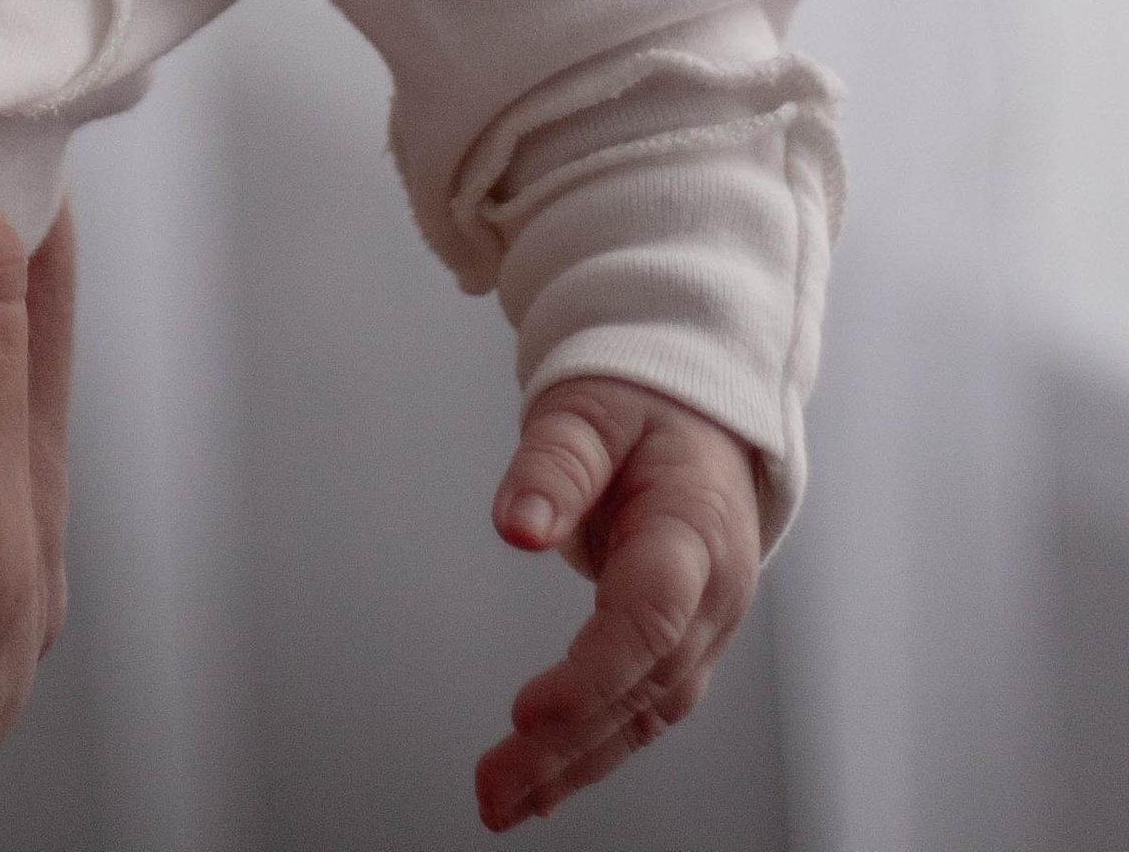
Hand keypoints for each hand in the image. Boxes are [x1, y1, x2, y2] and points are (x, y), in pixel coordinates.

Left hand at [476, 377, 762, 831]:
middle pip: (642, 683)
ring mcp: (705, 626)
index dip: (591, 673)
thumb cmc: (648, 402)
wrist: (706, 411)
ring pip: (644, 714)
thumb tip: (517, 526)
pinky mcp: (683, 643)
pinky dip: (593, 752)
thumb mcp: (593, 405)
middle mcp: (713, 592)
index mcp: (696, 526)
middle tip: (492, 788)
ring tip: (501, 802)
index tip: (526, 713)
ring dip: (574, 766)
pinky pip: (643, 711)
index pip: (650, 615)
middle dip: (567, 744)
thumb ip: (555, 463)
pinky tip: (544, 788)